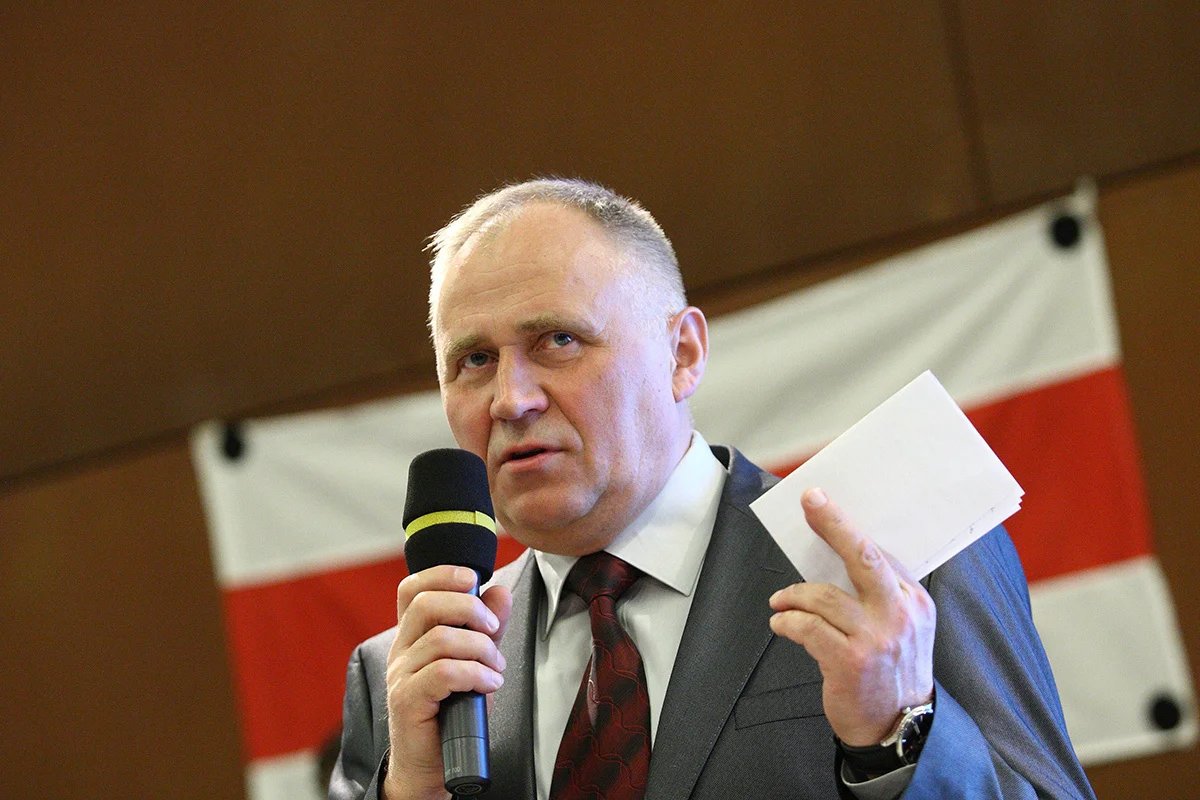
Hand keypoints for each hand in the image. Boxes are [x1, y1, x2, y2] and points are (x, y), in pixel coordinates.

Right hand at [382, 565, 511, 799]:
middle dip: (470, 609)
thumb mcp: (475, 661)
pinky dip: (475, 673)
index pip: (412, 589)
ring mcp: (401, 675)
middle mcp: (401, 650)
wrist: (432, 764)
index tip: (474, 579)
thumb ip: (486, 627)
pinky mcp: (407, 700)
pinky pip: (444, 673)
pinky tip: (490, 684)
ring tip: (495, 667)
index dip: (441, 574)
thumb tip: (499, 591)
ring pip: (441, 639)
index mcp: (412, 635)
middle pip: (427, 604)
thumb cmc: (452, 712)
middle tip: (493, 629)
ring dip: (480, 648)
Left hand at [768, 488, 934, 745]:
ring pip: (824, 596)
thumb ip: (879, 596)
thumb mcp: (903, 629)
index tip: (823, 502)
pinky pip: (809, 628)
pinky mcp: (851, 662)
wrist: (899, 729)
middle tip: (811, 502)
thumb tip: (836, 556)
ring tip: (781, 601)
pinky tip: (781, 623)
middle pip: (863, 557)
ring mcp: (876, 639)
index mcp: (914, 601)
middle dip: (834, 525)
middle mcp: (899, 615)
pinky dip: (788, 621)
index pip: (879, 553)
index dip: (847, 526)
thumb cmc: (892, 671)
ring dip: (794, 595)